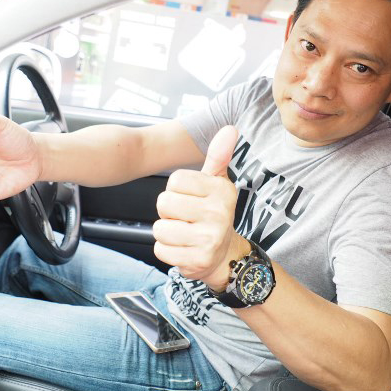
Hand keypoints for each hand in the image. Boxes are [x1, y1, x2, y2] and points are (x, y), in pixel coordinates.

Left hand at [153, 125, 242, 288]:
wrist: (224, 256)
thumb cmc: (213, 214)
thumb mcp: (216, 184)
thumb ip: (218, 156)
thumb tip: (230, 128)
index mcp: (222, 190)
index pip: (175, 180)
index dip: (176, 190)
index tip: (191, 199)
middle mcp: (219, 214)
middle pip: (164, 203)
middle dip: (169, 212)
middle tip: (186, 219)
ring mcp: (210, 239)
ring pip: (160, 228)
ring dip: (166, 233)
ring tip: (184, 234)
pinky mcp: (197, 261)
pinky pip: (160, 250)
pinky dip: (167, 251)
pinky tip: (183, 249)